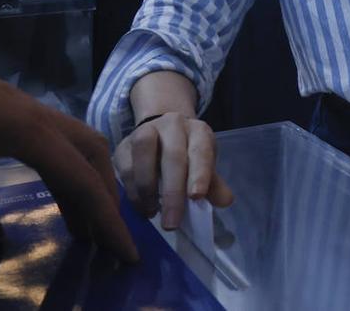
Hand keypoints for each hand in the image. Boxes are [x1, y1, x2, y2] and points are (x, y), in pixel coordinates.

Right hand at [113, 112, 233, 229]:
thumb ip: (214, 184)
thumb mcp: (204, 165)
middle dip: (173, 192)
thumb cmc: (187, 155)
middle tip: (171, 223)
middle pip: (173, 155)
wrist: (160, 133)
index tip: (197, 197)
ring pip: (144, 152)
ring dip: (147, 187)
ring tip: (152, 212)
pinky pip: (125, 166)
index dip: (200, 173)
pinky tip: (141, 206)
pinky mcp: (124, 144)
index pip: (201, 151)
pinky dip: (132, 190)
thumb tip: (225, 201)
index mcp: (198, 131)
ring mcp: (146, 131)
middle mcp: (173, 126)